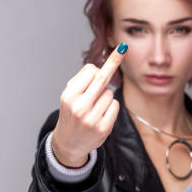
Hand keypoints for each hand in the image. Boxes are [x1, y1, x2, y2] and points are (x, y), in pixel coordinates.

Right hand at [51, 43, 127, 167]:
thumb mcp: (69, 96)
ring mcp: (92, 119)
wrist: (69, 143)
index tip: (115, 51)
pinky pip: (115, 106)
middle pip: (102, 79)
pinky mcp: (103, 128)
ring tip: (93, 107)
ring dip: (105, 97)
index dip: (97, 69)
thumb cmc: (71, 113)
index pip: (90, 72)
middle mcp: (79, 107)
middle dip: (113, 61)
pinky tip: (100, 115)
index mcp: (69, 96)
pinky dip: (111, 107)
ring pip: (109, 93)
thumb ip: (83, 81)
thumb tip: (102, 66)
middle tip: (123, 48)